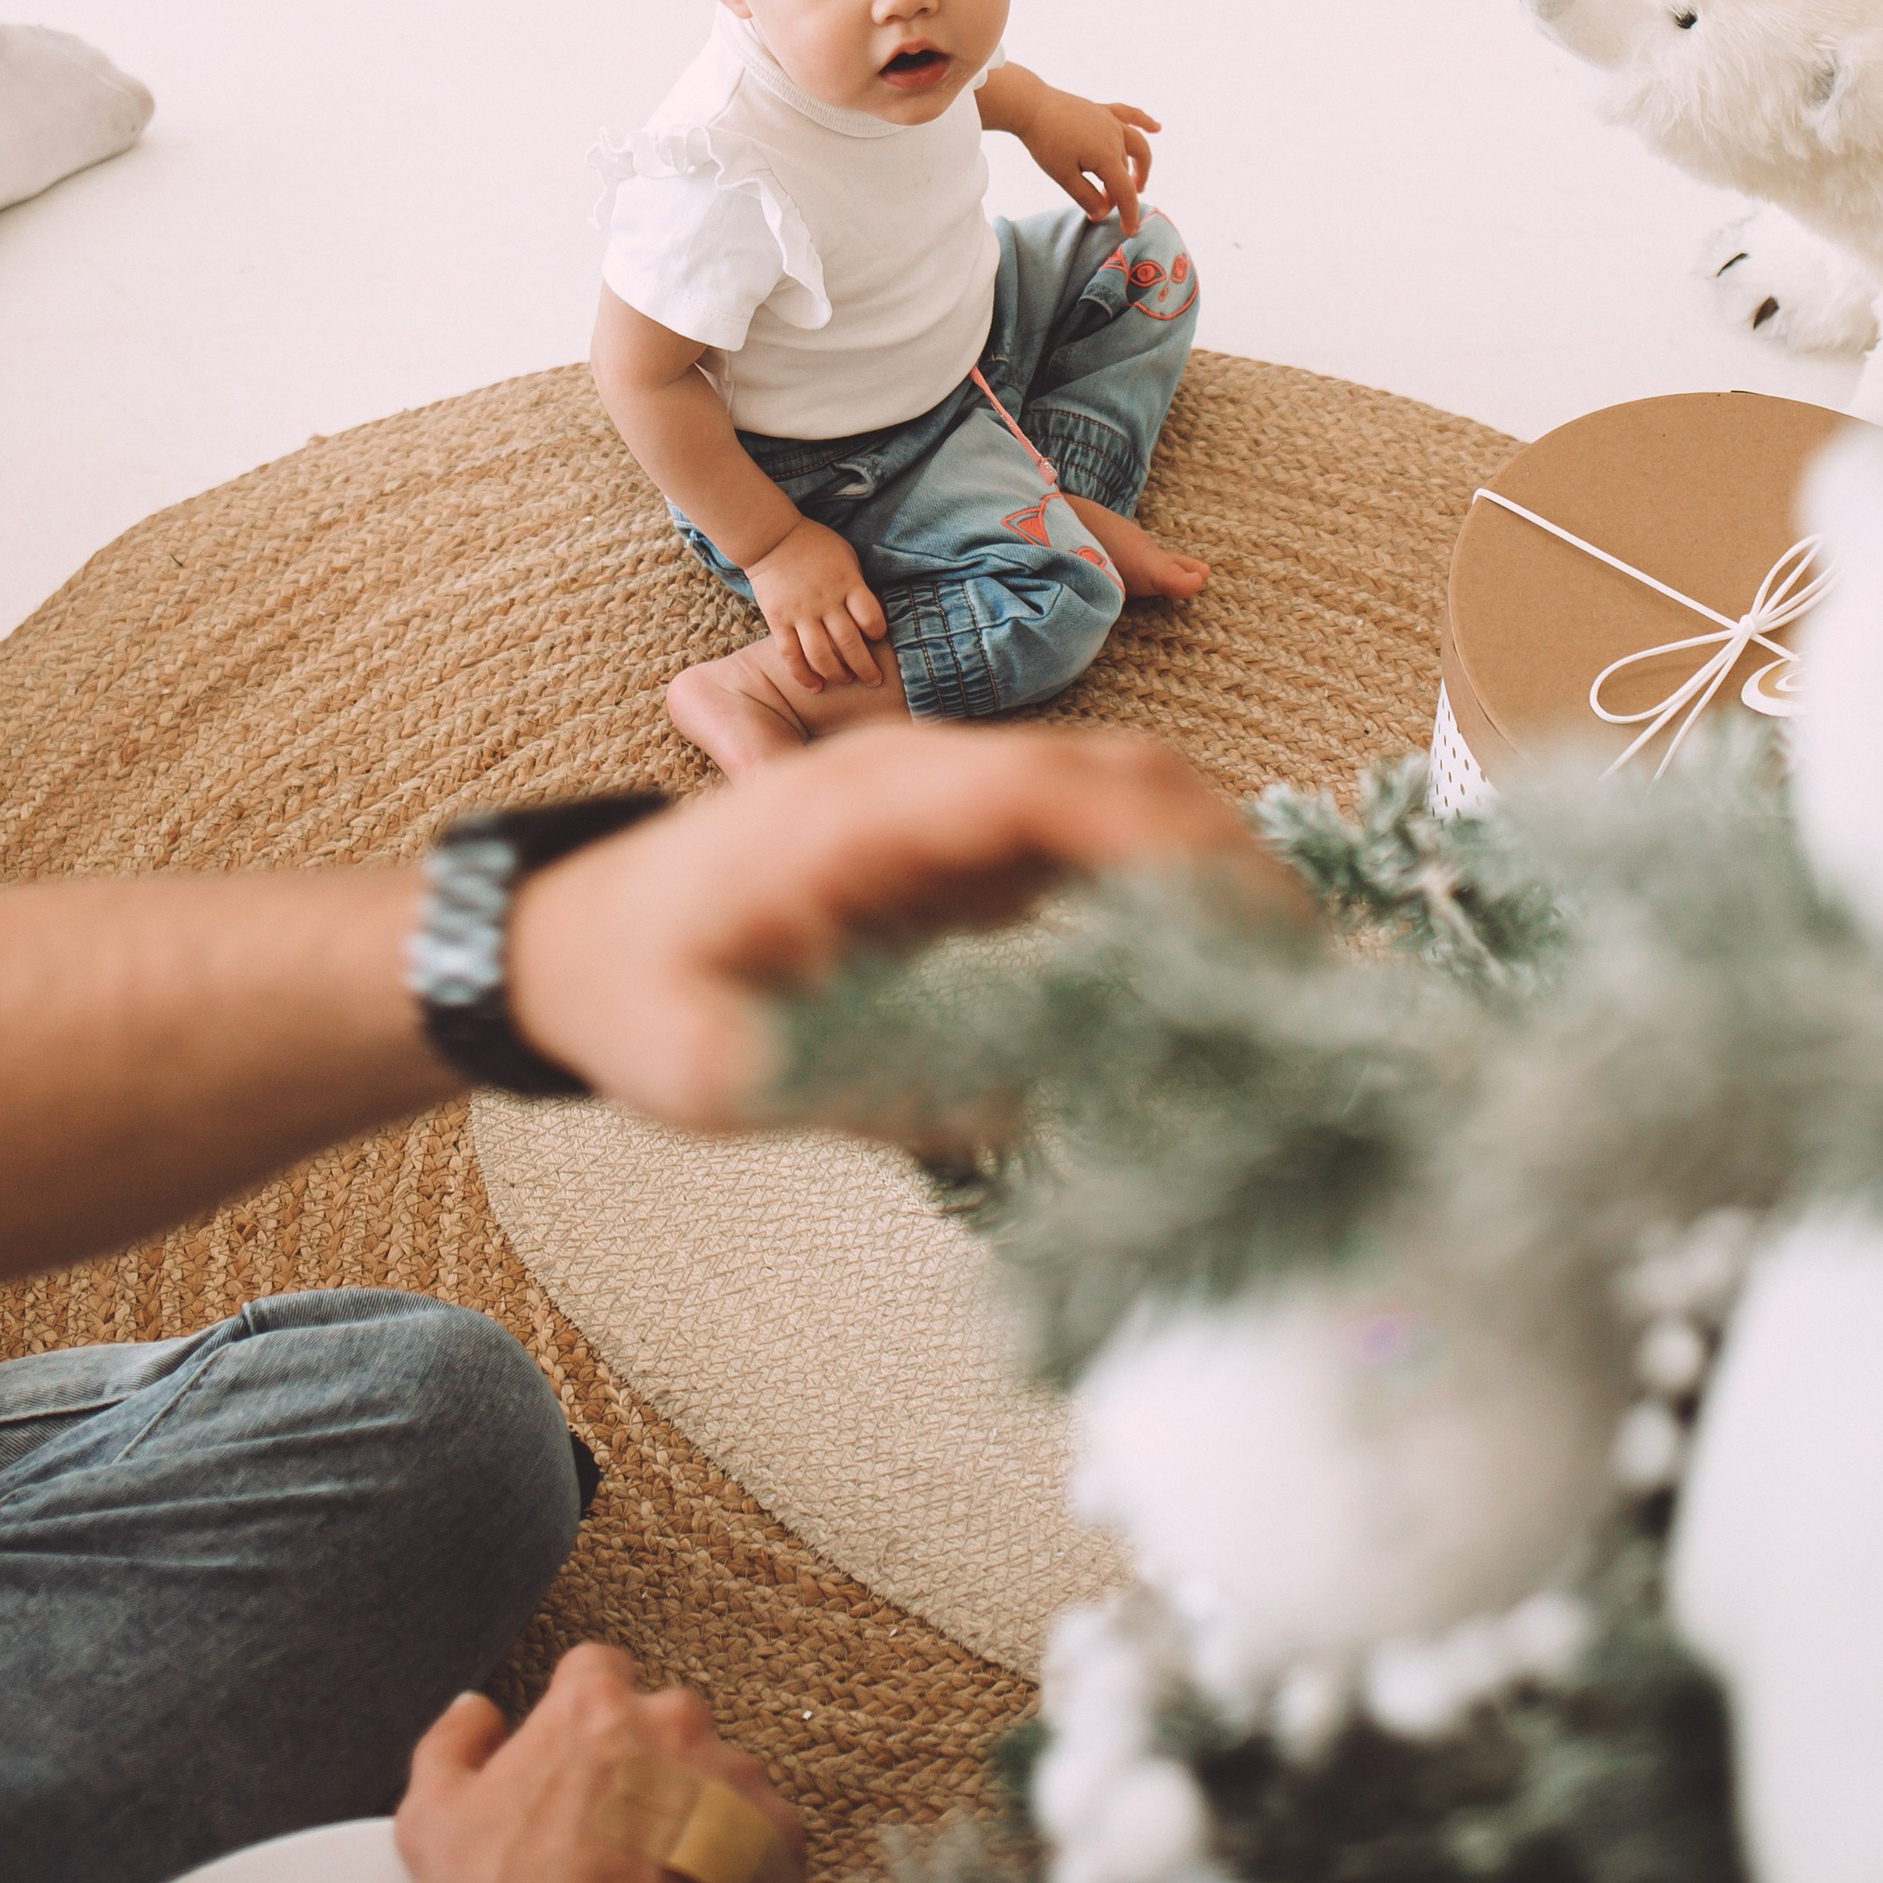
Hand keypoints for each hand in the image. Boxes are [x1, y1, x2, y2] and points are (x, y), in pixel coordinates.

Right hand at [396, 1647, 804, 1882]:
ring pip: (720, 1780)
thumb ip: (451, 1745)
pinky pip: (764, 1838)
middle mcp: (675, 1723)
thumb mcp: (433, 1824)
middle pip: (666, 1723)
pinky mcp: (782, 1836)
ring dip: (697, 1817)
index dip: (583, 1715)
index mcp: (594, 1707)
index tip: (579, 1762)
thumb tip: (476, 1710)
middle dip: (646, 1768)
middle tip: (614, 1840)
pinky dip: (740, 1866)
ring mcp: (737, 1777)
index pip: (596, 1670)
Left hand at [500, 719, 1285, 1127]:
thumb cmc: (631, 997)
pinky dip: (1166, 892)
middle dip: (1232, 858)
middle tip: (1319, 971)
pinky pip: (1086, 844)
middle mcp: (917, 778)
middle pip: (1116, 773)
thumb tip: (1040, 1110)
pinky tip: (1219, 977)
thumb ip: (869, 1084)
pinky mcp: (957, 843)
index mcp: (858, 810)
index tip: (1260, 919)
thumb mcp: (723, 1069)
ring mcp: (945, 802)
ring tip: (1296, 982)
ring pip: (1119, 800)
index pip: (1049, 788)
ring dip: (1215, 873)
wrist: (563, 940)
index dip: (1169, 842)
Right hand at [744, 517, 887, 698]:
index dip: (878, 632)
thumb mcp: (846, 557)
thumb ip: (857, 586)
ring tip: (846, 681)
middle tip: (874, 680)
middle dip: (865, 668)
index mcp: (847, 583)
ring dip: (836, 674)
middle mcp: (825, 601)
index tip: (878, 637)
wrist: (772, 539)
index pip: (870, 616)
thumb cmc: (816, 546)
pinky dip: (803, 675)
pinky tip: (815, 687)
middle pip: (849, 643)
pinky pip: (791, 655)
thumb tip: (870, 618)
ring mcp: (800, 613)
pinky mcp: (778, 621)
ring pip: (821, 655)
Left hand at [1008, 79, 1157, 232]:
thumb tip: (1103, 213)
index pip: (1125, 191)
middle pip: (1127, 170)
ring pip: (1135, 146)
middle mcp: (1115, 137)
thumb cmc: (1045, 141)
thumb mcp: (1063, 176)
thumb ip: (1085, 196)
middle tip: (1113, 205)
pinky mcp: (1102, 110)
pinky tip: (1157, 128)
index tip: (1129, 231)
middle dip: (1124, 191)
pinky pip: (1129, 115)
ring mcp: (1110, 121)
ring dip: (1140, 165)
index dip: (1129, 213)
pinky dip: (1144, 122)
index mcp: (1107, 156)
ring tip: (1138, 181)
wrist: (1031, 106)